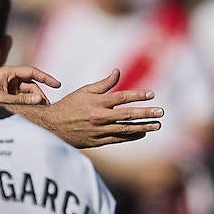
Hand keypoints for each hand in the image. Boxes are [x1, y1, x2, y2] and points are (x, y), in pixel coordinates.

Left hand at [0, 66, 59, 105]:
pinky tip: (34, 111)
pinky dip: (28, 103)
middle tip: (46, 106)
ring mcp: (9, 86)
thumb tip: (39, 98)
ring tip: (41, 111)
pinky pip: (22, 97)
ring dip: (34, 100)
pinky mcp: (8, 94)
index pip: (32, 72)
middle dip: (39, 94)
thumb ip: (21, 99)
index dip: (46, 77)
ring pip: (28, 92)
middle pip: (31, 84)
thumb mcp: (2, 99)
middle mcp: (10, 78)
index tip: (58, 85)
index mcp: (8, 72)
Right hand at [24, 69, 162, 148]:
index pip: (122, 97)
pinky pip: (118, 139)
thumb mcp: (85, 91)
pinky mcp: (97, 141)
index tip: (152, 94)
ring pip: (126, 129)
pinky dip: (131, 136)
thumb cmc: (70, 105)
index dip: (138, 95)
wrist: (53, 126)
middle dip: (146, 113)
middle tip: (160, 112)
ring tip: (157, 125)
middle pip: (127, 114)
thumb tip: (118, 71)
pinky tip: (142, 133)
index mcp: (96, 102)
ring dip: (143, 127)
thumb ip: (104, 83)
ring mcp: (99, 130)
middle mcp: (99, 116)